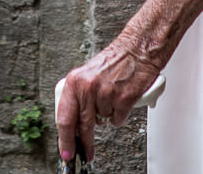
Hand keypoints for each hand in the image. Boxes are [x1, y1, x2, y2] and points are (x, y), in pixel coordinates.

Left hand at [55, 39, 161, 164]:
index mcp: (75, 81)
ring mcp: (106, 93)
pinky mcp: (124, 98)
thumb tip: (73, 124)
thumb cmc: (115, 61)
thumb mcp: (88, 76)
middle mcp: (88, 87)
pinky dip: (121, 113)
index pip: (64, 118)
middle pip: (82, 126)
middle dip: (84, 143)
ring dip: (107, 115)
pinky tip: (122, 99)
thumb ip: (79, 98)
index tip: (66, 152)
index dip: (65, 140)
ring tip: (112, 97)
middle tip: (85, 153)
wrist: (138, 49)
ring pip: (103, 121)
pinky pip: (118, 119)